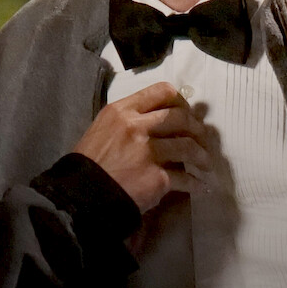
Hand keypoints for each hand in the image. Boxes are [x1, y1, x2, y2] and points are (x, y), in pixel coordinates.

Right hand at [71, 82, 211, 212]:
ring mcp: (148, 152)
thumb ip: (130, 121)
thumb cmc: (89, 163)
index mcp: (122, 111)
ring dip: (201, 155)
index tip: (187, 112)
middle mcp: (136, 126)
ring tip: (205, 163)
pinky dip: (195, 183)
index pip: (162, 91)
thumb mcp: (103, 129)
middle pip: (180, 117)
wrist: (80, 196)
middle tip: (202, 138)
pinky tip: (199, 186)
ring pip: (187, 146)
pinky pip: (184, 178)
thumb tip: (161, 121)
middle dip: (197, 127)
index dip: (181, 101)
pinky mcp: (156, 178)